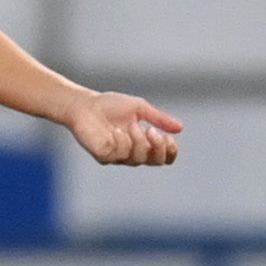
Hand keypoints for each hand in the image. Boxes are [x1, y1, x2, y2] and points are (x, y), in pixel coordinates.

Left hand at [65, 91, 182, 166]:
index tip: (168, 137)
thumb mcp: (139, 108)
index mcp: (143, 143)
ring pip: (138, 158)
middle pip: (155, 161)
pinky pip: (119, 154)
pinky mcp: (103, 156)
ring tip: (129, 126)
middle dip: (157, 147)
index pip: (164, 157)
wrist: (84, 104)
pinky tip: (114, 131)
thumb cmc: (109, 105)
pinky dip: (121, 141)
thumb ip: (159, 118)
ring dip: (137, 140)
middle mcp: (132, 153)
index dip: (170, 151)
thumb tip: (180, 128)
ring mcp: (117, 157)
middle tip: (151, 130)